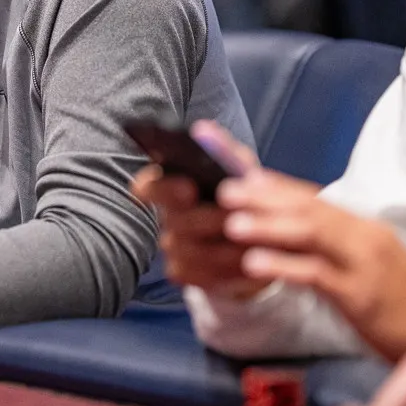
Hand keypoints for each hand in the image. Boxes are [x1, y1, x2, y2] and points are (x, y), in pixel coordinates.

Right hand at [131, 121, 271, 298]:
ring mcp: (173, 246)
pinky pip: (196, 276)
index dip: (161, 188)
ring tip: (251, 245)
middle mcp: (166, 216)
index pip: (146, 185)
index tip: (189, 188)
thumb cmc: (241, 194)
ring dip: (221, 249)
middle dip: (205, 219)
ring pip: (188, 250)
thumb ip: (224, 152)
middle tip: (231, 219)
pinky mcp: (185, 272)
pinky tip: (248, 266)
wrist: (258, 237)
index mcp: (169, 184)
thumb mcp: (238, 171)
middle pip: (173, 220)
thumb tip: (205, 129)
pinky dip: (224, 272)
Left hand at [219, 164, 405, 361]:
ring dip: (268, 226)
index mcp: (359, 226)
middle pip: (307, 208)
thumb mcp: (362, 261)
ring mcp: (362, 264)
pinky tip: (254, 264)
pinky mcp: (360, 296)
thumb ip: (326, 242)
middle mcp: (362, 236)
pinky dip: (284, 266)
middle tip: (223, 191)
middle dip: (263, 198)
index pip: (310, 196)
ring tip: (231, 224)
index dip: (271, 184)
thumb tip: (280, 225)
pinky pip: (317, 275)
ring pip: (311, 234)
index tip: (236, 172)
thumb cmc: (396, 298)